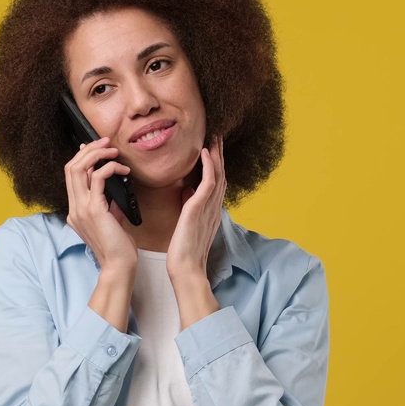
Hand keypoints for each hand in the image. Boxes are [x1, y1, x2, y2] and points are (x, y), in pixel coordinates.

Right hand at [64, 138, 137, 271]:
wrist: (119, 265)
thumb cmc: (118, 246)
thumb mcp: (112, 220)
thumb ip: (109, 203)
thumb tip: (116, 186)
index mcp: (75, 210)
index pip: (71, 175)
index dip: (82, 157)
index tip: (96, 148)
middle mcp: (74, 208)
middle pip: (71, 167)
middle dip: (89, 150)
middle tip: (106, 143)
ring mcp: (81, 209)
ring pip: (78, 169)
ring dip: (97, 154)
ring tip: (113, 151)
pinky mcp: (94, 210)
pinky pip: (98, 178)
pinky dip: (110, 168)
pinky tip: (122, 169)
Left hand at [168, 138, 225, 327]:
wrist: (186, 270)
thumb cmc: (184, 253)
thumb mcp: (188, 225)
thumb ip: (191, 207)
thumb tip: (187, 192)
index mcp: (211, 212)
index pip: (216, 182)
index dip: (216, 164)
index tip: (213, 148)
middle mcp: (214, 208)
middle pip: (221, 175)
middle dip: (219, 154)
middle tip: (217, 135)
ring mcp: (209, 208)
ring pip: (218, 175)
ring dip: (216, 155)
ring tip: (214, 137)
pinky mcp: (200, 209)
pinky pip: (208, 183)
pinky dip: (208, 166)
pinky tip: (205, 153)